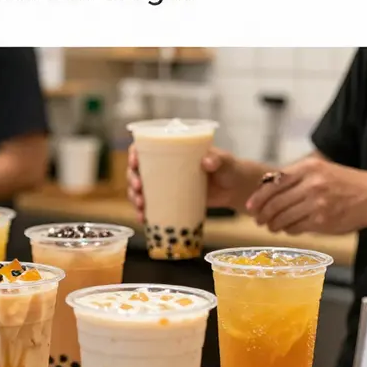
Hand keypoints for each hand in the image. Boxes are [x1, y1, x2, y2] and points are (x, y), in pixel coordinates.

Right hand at [127, 145, 247, 221]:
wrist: (235, 188)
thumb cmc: (229, 168)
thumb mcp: (224, 161)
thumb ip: (218, 160)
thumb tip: (207, 162)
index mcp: (172, 150)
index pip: (145, 147)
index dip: (134, 153)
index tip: (135, 163)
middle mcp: (164, 166)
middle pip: (137, 170)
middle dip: (132, 180)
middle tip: (139, 189)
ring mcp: (165, 184)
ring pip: (140, 189)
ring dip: (134, 197)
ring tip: (140, 206)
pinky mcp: (169, 200)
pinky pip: (150, 205)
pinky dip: (143, 213)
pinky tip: (143, 219)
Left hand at [245, 156, 366, 234]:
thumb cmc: (340, 183)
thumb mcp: (317, 170)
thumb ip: (293, 177)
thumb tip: (262, 190)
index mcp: (306, 168)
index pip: (272, 184)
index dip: (257, 198)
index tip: (249, 207)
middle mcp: (311, 184)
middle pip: (274, 203)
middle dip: (262, 214)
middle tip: (258, 220)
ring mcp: (317, 203)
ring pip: (283, 217)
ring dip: (273, 225)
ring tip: (271, 227)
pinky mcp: (322, 220)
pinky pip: (295, 228)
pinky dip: (288, 230)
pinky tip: (288, 229)